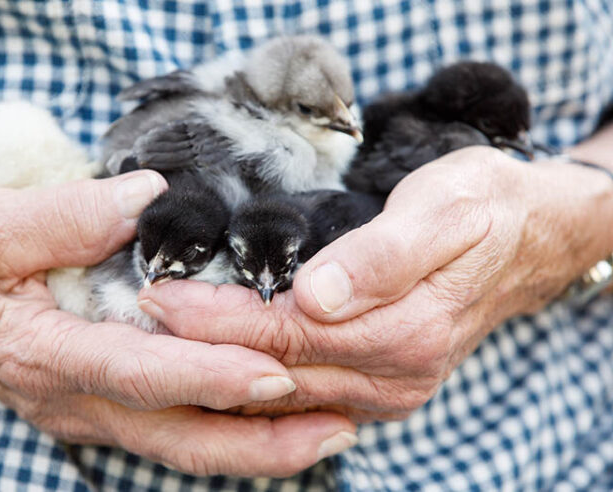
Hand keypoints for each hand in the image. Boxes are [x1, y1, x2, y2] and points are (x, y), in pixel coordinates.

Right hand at [0, 171, 355, 476]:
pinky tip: (276, 413)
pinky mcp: (102, 407)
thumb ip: (65, 215)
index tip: (275, 373)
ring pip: (182, 447)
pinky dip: (229, 431)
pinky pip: (173, 432)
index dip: (208, 378)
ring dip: (258, 445)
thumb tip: (146, 198)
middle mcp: (74, 400)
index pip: (139, 375)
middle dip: (260, 440)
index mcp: (45, 355)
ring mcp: (89, 413)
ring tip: (331, 429)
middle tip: (339, 425)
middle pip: (176, 438)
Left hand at [139, 147, 612, 420]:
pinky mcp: (378, 387)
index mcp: (402, 334)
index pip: (285, 335)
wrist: (526, 238)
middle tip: (139, 316)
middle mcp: (392, 378)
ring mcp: (385, 391)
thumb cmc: (482, 209)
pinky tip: (214, 361)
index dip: (216, 320)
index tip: (158, 298)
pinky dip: (251, 379)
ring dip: (218, 369)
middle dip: (201, 347)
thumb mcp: (442, 211)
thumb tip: (317, 296)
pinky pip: (299, 395)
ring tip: (159, 341)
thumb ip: (382, 256)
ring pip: (280, 393)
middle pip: (273, 369)